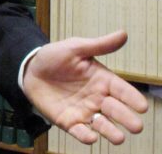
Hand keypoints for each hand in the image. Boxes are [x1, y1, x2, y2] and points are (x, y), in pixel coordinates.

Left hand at [22, 30, 147, 144]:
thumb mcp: (75, 48)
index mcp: (103, 80)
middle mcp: (98, 98)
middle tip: (136, 126)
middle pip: (117, 111)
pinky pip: (80, 131)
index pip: (123, 91)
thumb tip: (123, 34)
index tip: (142, 106)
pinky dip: (86, 136)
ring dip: (111, 132)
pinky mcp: (69, 122)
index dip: (133, 98)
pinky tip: (90, 137)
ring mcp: (84, 111)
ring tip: (118, 138)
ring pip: (102, 125)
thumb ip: (98, 45)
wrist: (29, 69)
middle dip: (127, 119)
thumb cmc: (54, 57)